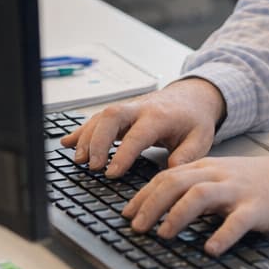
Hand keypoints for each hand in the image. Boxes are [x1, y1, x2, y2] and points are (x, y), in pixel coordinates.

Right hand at [60, 76, 225, 176]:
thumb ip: (187, 155)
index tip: (112, 173)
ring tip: (79, 161)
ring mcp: (128, 109)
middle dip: (98, 140)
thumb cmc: (195, 119)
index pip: (138, 134)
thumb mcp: (201, 138)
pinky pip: (96, 118)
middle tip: (93, 166)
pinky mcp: (121, 113)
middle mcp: (140, 109)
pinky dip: (80, 130)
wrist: (193, 96)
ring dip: (87, 138)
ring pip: (101, 117)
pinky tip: (67, 143)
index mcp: (161, 116)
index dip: (123, 153)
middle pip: (112, 117)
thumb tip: (171, 171)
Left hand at [122, 154, 268, 255]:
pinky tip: (211, 249)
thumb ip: (197, 187)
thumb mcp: (223, 178)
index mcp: (208, 168)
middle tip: (136, 227)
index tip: (127, 214)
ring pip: (201, 194)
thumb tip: (162, 208)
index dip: (143, 196)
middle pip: (177, 182)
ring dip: (178, 214)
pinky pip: (238, 220)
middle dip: (151, 204)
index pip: (167, 176)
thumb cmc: (258, 183)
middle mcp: (219, 175)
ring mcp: (238, 190)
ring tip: (164, 234)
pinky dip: (223, 235)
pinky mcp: (258, 207)